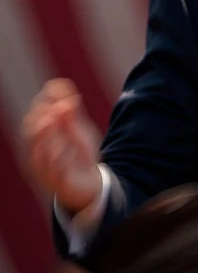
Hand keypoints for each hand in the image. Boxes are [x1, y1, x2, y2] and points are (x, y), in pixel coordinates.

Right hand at [21, 78, 102, 213]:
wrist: (90, 184)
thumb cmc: (80, 156)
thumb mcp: (79, 132)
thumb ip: (71, 114)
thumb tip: (65, 90)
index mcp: (44, 140)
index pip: (35, 119)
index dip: (43, 103)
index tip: (55, 88)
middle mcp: (40, 154)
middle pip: (32, 134)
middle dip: (41, 118)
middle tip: (54, 105)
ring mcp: (46, 169)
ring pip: (39, 153)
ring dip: (46, 135)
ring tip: (52, 120)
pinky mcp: (57, 182)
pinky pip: (54, 172)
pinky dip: (57, 158)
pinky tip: (64, 146)